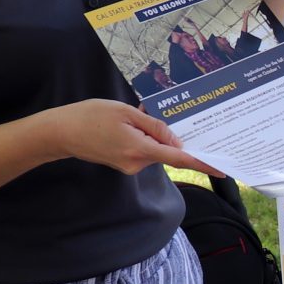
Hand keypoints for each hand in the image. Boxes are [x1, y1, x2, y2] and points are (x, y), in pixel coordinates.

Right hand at [48, 99, 211, 175]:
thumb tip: (178, 141)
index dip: (202, 163)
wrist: (61, 132)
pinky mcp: (124, 164)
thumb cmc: (91, 116)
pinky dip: (145, 139)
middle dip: (171, 137)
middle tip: (165, 118)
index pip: (178, 158)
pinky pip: (144, 151)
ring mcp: (129, 166)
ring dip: (154, 135)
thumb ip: (155, 127)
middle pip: (167, 151)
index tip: (221, 170)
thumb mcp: (126, 113)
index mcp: (139, 149)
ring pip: (155, 150)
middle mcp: (137, 163)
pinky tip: (129, 125)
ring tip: (134, 117)